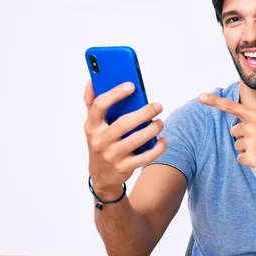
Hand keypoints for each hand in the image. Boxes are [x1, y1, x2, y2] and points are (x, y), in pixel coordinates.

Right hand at [83, 80, 166, 197]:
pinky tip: (164, 140)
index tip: (132, 86)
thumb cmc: (100, 142)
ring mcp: (112, 155)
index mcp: (92, 125)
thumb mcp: (93, 124)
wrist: (102, 175)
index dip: (115, 94)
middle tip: (158, 106)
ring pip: (135, 140)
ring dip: (152, 130)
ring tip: (160, 122)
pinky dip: (157, 148)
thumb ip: (92, 102)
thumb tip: (92, 80)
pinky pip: (144, 157)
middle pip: (123, 124)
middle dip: (143, 113)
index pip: (99, 106)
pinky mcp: (124, 167)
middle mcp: (100, 140)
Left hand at [198, 93, 255, 182]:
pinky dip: (250, 162)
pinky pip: (240, 159)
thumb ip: (251, 125)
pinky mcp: (251, 157)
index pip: (232, 107)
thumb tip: (234, 130)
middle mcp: (252, 126)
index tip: (200, 96)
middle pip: (234, 133)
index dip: (214, 101)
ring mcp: (251, 142)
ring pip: (237, 147)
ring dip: (248, 151)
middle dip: (244, 139)